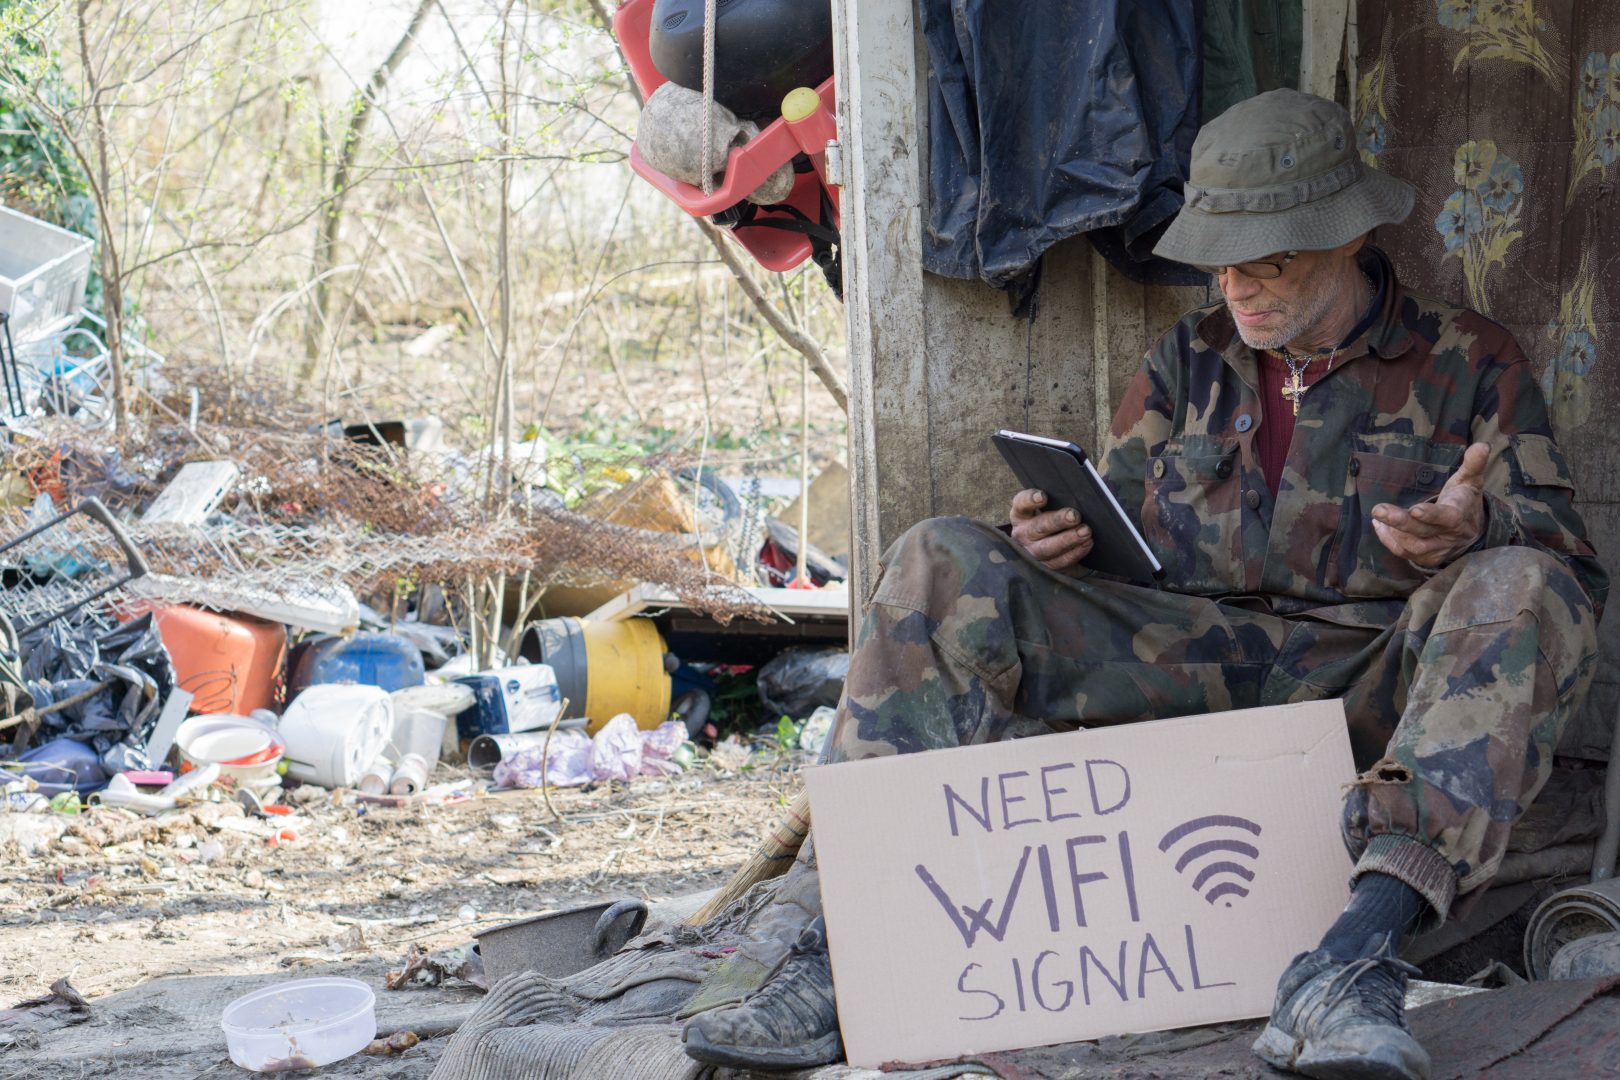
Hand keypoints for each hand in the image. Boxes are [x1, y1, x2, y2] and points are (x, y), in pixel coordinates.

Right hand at [1010, 488, 1093, 571]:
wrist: (1046, 549)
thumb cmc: (1049, 522)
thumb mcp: (1047, 510)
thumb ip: (1058, 501)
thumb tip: (1080, 491)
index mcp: (1021, 516)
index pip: (1021, 504)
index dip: (1030, 500)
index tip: (1043, 497)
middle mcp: (1023, 534)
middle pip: (1038, 527)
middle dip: (1057, 521)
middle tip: (1074, 516)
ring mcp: (1032, 553)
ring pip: (1048, 547)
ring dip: (1068, 539)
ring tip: (1085, 531)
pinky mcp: (1045, 568)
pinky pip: (1060, 561)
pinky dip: (1075, 552)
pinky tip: (1087, 543)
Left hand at [1371, 442, 1488, 567]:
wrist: (1473, 530)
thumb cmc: (1465, 499)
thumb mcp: (1470, 480)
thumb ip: (1473, 463)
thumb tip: (1482, 445)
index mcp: (1460, 514)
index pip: (1447, 517)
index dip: (1432, 515)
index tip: (1415, 509)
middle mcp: (1449, 535)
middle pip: (1423, 532)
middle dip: (1400, 521)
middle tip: (1378, 510)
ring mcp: (1438, 549)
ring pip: (1413, 546)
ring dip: (1392, 532)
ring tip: (1378, 516)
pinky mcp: (1428, 558)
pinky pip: (1406, 554)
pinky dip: (1390, 541)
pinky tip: (1380, 526)